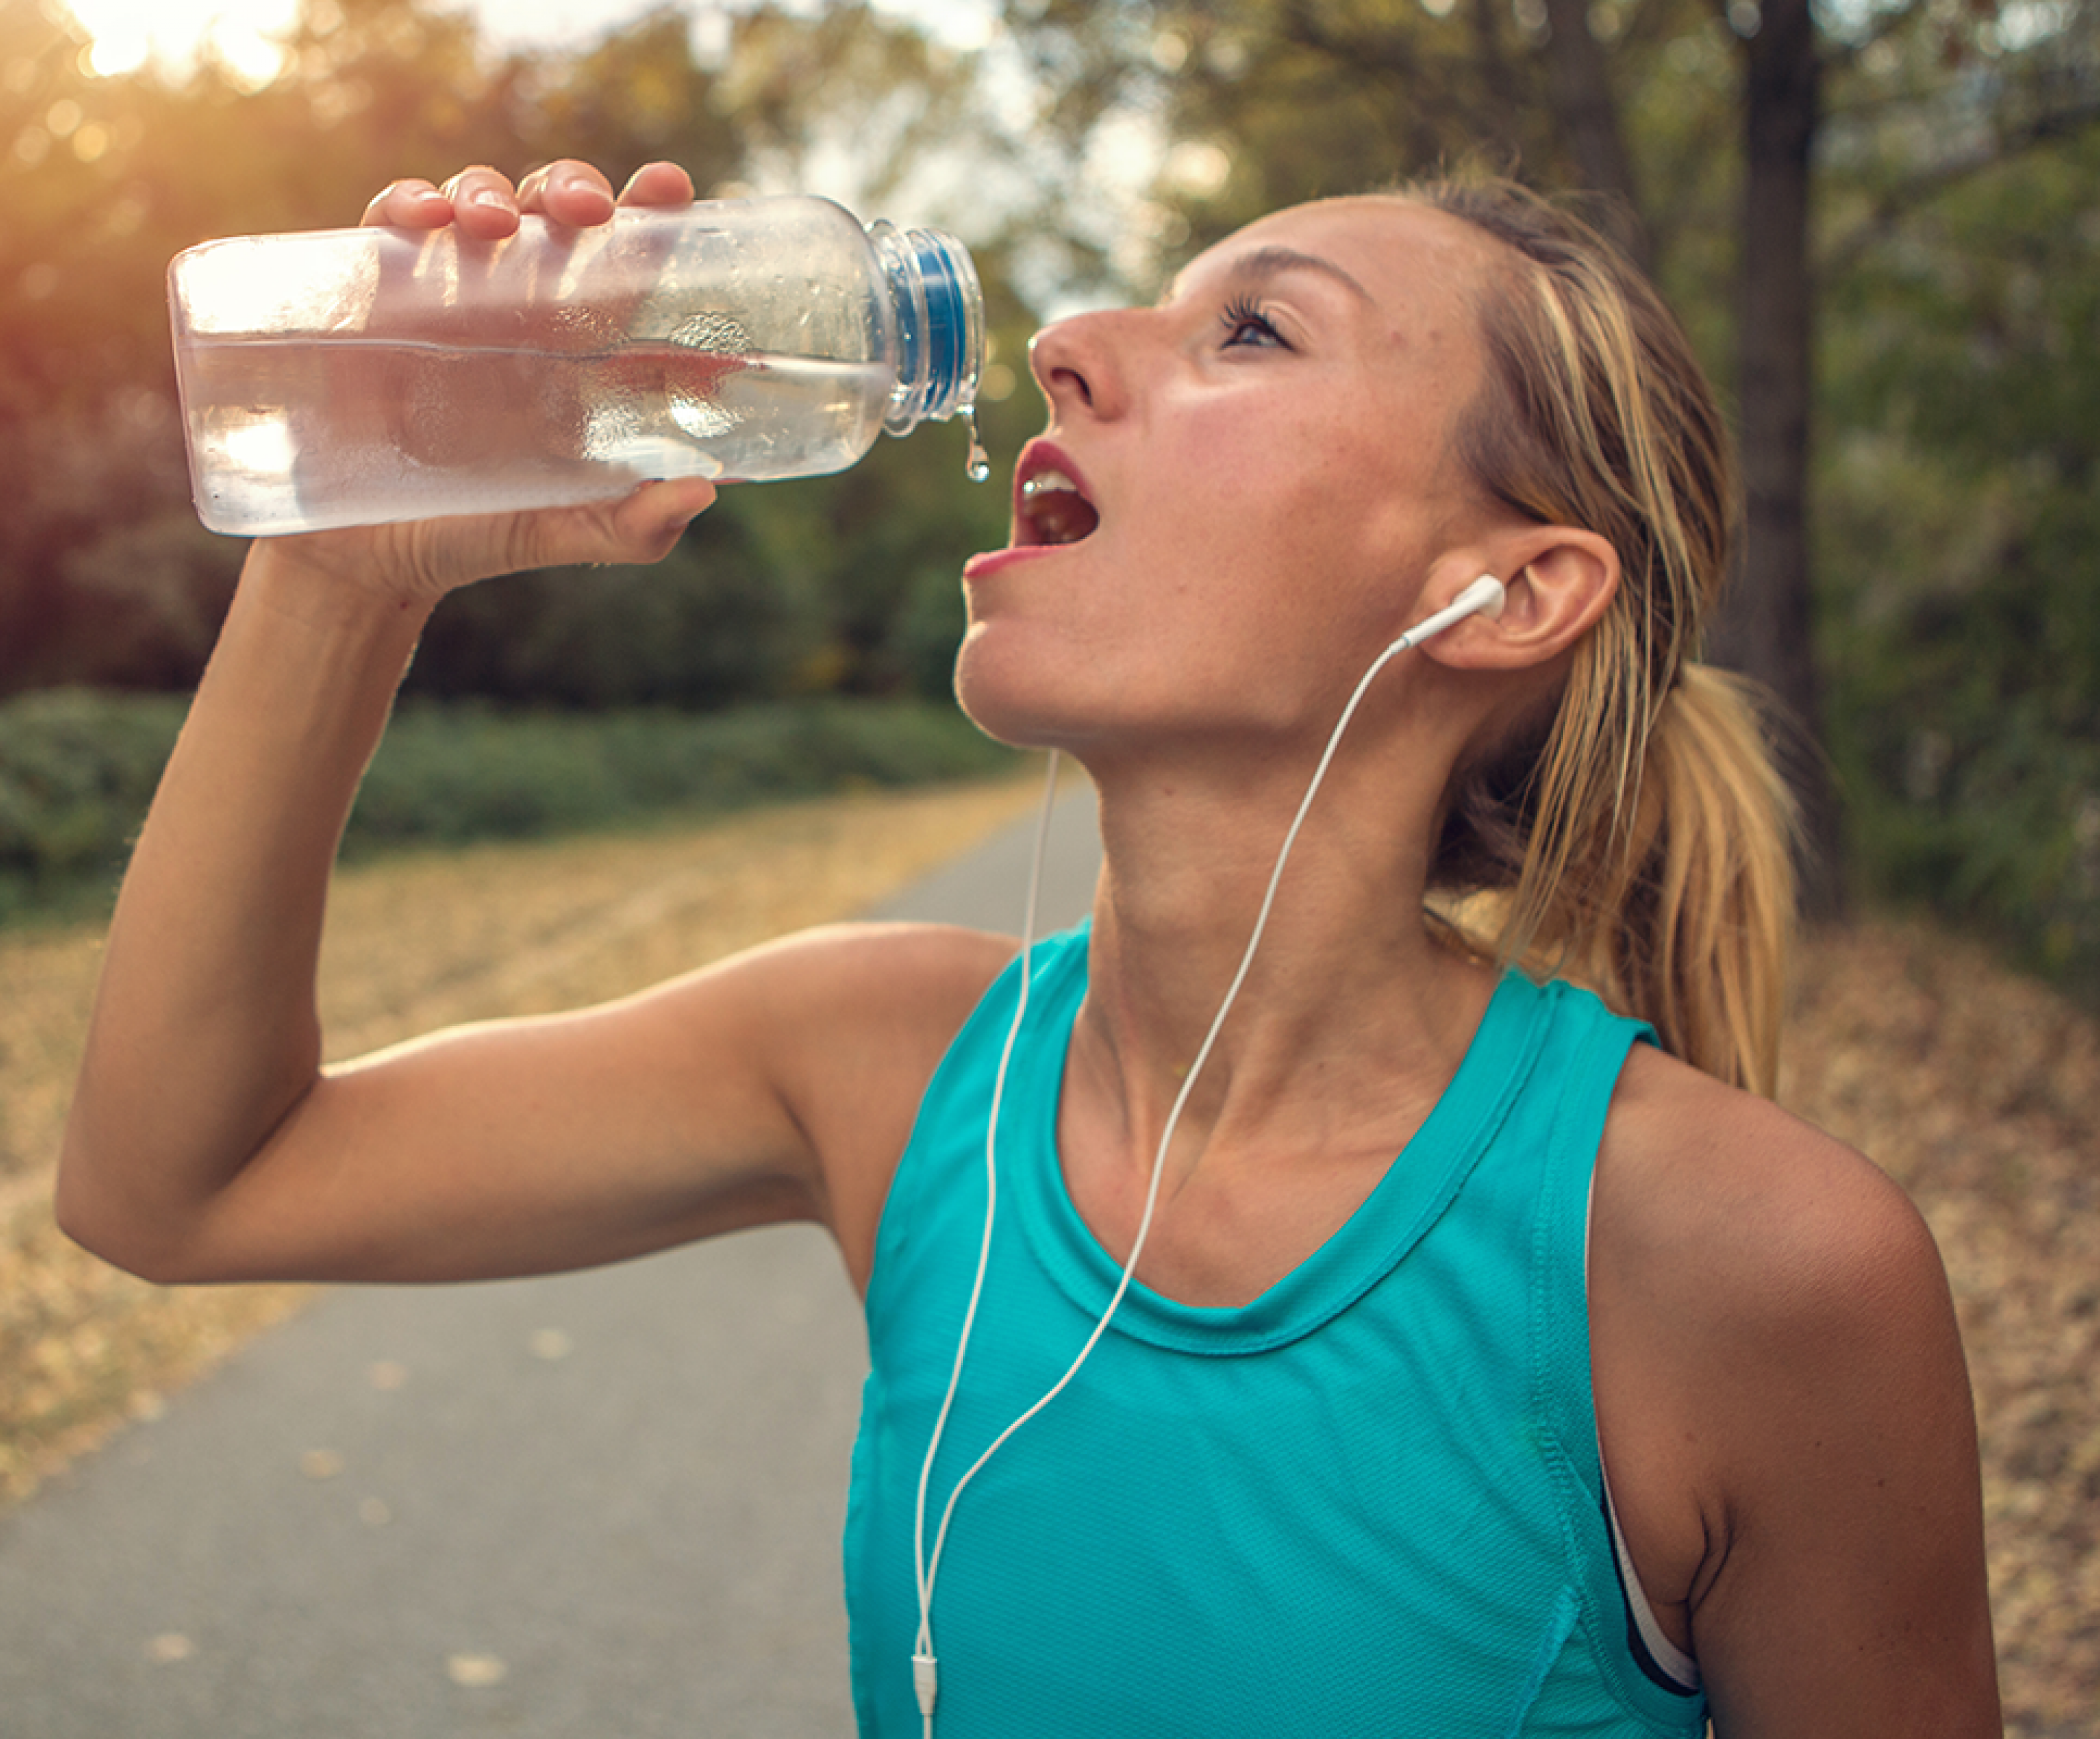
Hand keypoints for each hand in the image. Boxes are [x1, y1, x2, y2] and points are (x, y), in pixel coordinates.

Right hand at [257, 161, 716, 606]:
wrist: (370, 555)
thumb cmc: (478, 530)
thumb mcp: (565, 533)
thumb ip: (636, 525)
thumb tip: (700, 492)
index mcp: (576, 345)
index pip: (621, 259)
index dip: (648, 214)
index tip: (670, 188)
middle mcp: (516, 304)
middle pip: (552, 208)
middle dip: (571, 186)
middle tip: (586, 212)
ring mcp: (445, 292)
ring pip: (476, 200)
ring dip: (489, 190)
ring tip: (494, 224)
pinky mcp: (374, 296)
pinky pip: (388, 222)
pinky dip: (405, 203)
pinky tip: (422, 220)